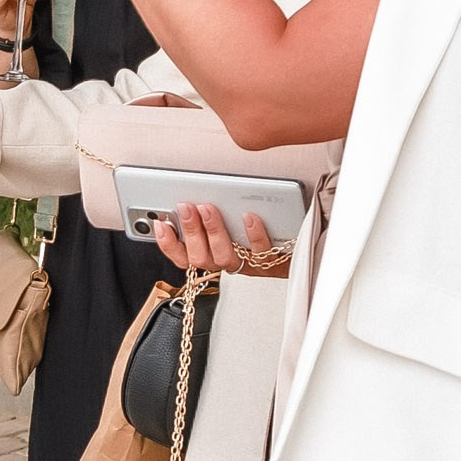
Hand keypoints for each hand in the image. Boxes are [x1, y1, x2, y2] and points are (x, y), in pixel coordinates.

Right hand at [150, 200, 288, 276]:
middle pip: (200, 258)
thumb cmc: (260, 232)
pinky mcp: (270, 262)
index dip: (169, 244)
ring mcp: (248, 264)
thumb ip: (207, 216)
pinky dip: (253, 234)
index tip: (162, 223)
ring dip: (214, 231)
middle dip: (191, 231)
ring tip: (209, 208)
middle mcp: (227, 263)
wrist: (298, 247)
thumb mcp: (229, 223)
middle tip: (187, 208)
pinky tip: (249, 217)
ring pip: (224, 257)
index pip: (182, 257)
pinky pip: (259, 252)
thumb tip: (189, 196)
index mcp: (212, 256)